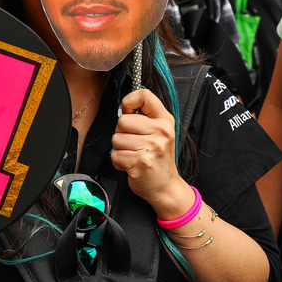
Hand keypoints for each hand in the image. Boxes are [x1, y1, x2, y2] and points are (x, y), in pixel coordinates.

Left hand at [111, 89, 191, 216]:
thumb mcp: (159, 132)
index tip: (129, 113)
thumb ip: (145, 116)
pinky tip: (131, 165)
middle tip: (133, 143)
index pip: (144, 95)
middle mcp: (160, 132)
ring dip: (120, 149)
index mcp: (164, 120)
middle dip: (122, 132)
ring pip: (116, 138)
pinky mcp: (140, 162)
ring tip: (133, 155)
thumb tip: (125, 105)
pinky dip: (118, 162)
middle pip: (123, 120)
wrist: (166, 186)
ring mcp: (151, 147)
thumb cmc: (158, 158)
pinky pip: (115, 155)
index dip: (129, 101)